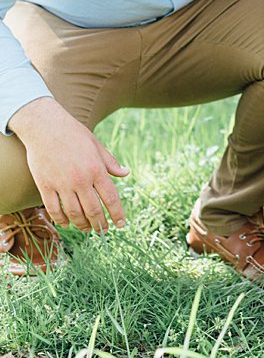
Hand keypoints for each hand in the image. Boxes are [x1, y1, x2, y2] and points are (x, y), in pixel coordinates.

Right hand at [9, 98, 128, 231]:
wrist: (45, 127)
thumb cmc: (74, 134)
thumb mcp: (97, 145)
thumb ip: (111, 163)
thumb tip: (126, 173)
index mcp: (96, 170)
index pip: (111, 198)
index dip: (117, 214)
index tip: (121, 224)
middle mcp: (80, 180)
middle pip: (93, 210)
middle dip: (100, 224)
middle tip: (103, 231)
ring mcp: (61, 184)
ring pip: (74, 213)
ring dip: (82, 224)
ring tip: (87, 229)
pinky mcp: (44, 185)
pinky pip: (53, 209)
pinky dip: (61, 219)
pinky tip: (67, 224)